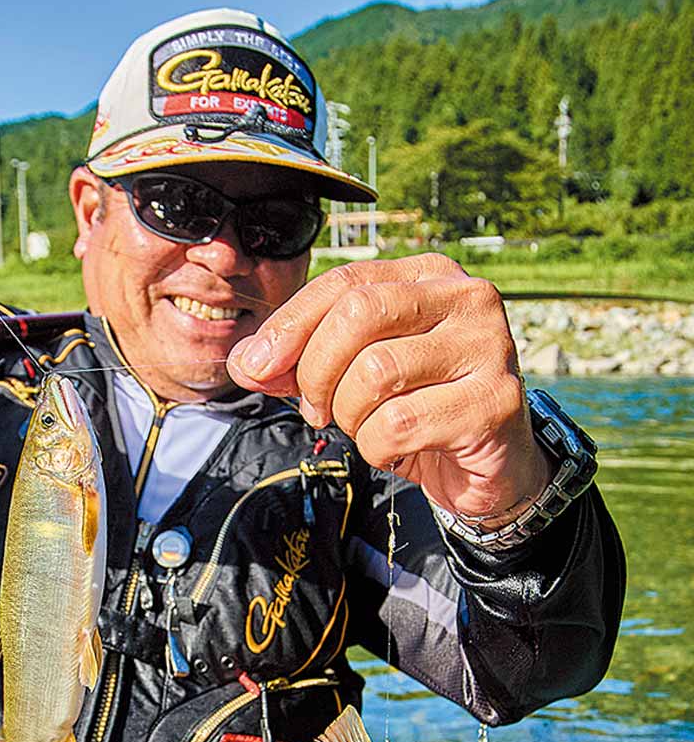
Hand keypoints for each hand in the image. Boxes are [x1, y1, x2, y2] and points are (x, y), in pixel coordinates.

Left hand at [227, 254, 550, 523]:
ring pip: (376, 373)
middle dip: (317, 372)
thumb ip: (299, 364)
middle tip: (317, 410)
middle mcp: (466, 297)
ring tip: (365, 427)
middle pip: (358, 316)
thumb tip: (247, 362)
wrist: (490, 466)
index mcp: (428, 275)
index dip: (290, 326)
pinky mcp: (495, 400)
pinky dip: (378, 447)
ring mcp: (488, 346)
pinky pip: (399, 424)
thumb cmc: (418, 410)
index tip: (258, 365)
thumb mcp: (350, 377)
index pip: (344, 283)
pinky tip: (396, 448)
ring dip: (350, 415)